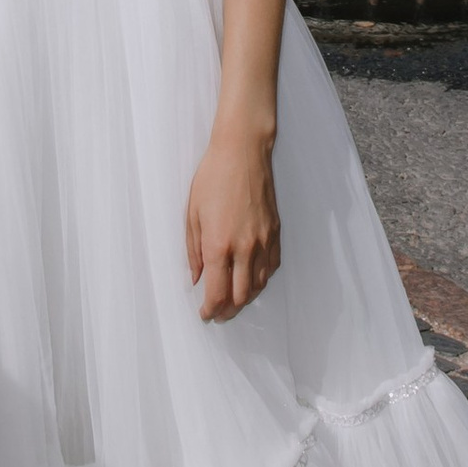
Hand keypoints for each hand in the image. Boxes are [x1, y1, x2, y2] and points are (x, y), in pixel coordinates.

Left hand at [187, 134, 279, 322]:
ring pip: (258, 285)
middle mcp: (243, 248)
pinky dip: (261, 280)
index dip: (210, 310)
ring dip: (246, 299)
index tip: (205, 314)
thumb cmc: (212, 178)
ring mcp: (263, 241)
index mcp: (218, 245)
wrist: (243, 152)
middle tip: (218, 314)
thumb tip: (196, 278)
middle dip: (228, 311)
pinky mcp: (275, 232)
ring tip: (234, 301)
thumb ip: (193, 251)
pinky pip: (271, 267)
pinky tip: (252, 280)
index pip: (217, 293)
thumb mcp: (192, 214)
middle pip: (240, 297)